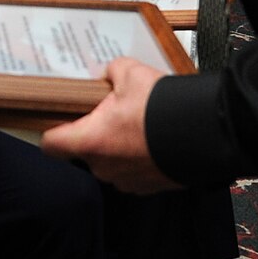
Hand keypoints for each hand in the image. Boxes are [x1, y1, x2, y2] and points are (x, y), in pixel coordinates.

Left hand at [40, 57, 178, 192]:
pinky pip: (134, 171)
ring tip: (138, 124)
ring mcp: (126, 180)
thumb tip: (110, 72)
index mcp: (90, 141)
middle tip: (110, 112)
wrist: (206, 135)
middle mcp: (104, 167)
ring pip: (111, 161)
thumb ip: (112, 71)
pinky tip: (153, 139)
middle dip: (96, 132)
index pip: (51, 144)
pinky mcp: (149, 187)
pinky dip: (140, 157)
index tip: (57, 120)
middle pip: (85, 150)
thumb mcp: (131, 74)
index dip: (51, 130)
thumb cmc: (164, 109)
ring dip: (119, 146)